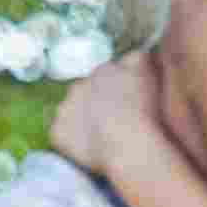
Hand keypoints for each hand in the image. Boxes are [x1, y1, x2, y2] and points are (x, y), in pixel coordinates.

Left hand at [51, 61, 150, 183]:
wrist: (125, 141)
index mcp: (101, 71)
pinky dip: (73, 142)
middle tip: (115, 120)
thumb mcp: (148, 72)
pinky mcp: (58, 134)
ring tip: (102, 137)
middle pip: (86, 92)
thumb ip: (138, 58)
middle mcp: (78, 85)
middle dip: (97, 103)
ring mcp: (64, 109)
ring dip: (83, 121)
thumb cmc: (142, 107)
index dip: (117, 89)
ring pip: (72, 113)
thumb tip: (134, 55)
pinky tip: (89, 150)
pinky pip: (64, 137)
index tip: (127, 102)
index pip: (107, 75)